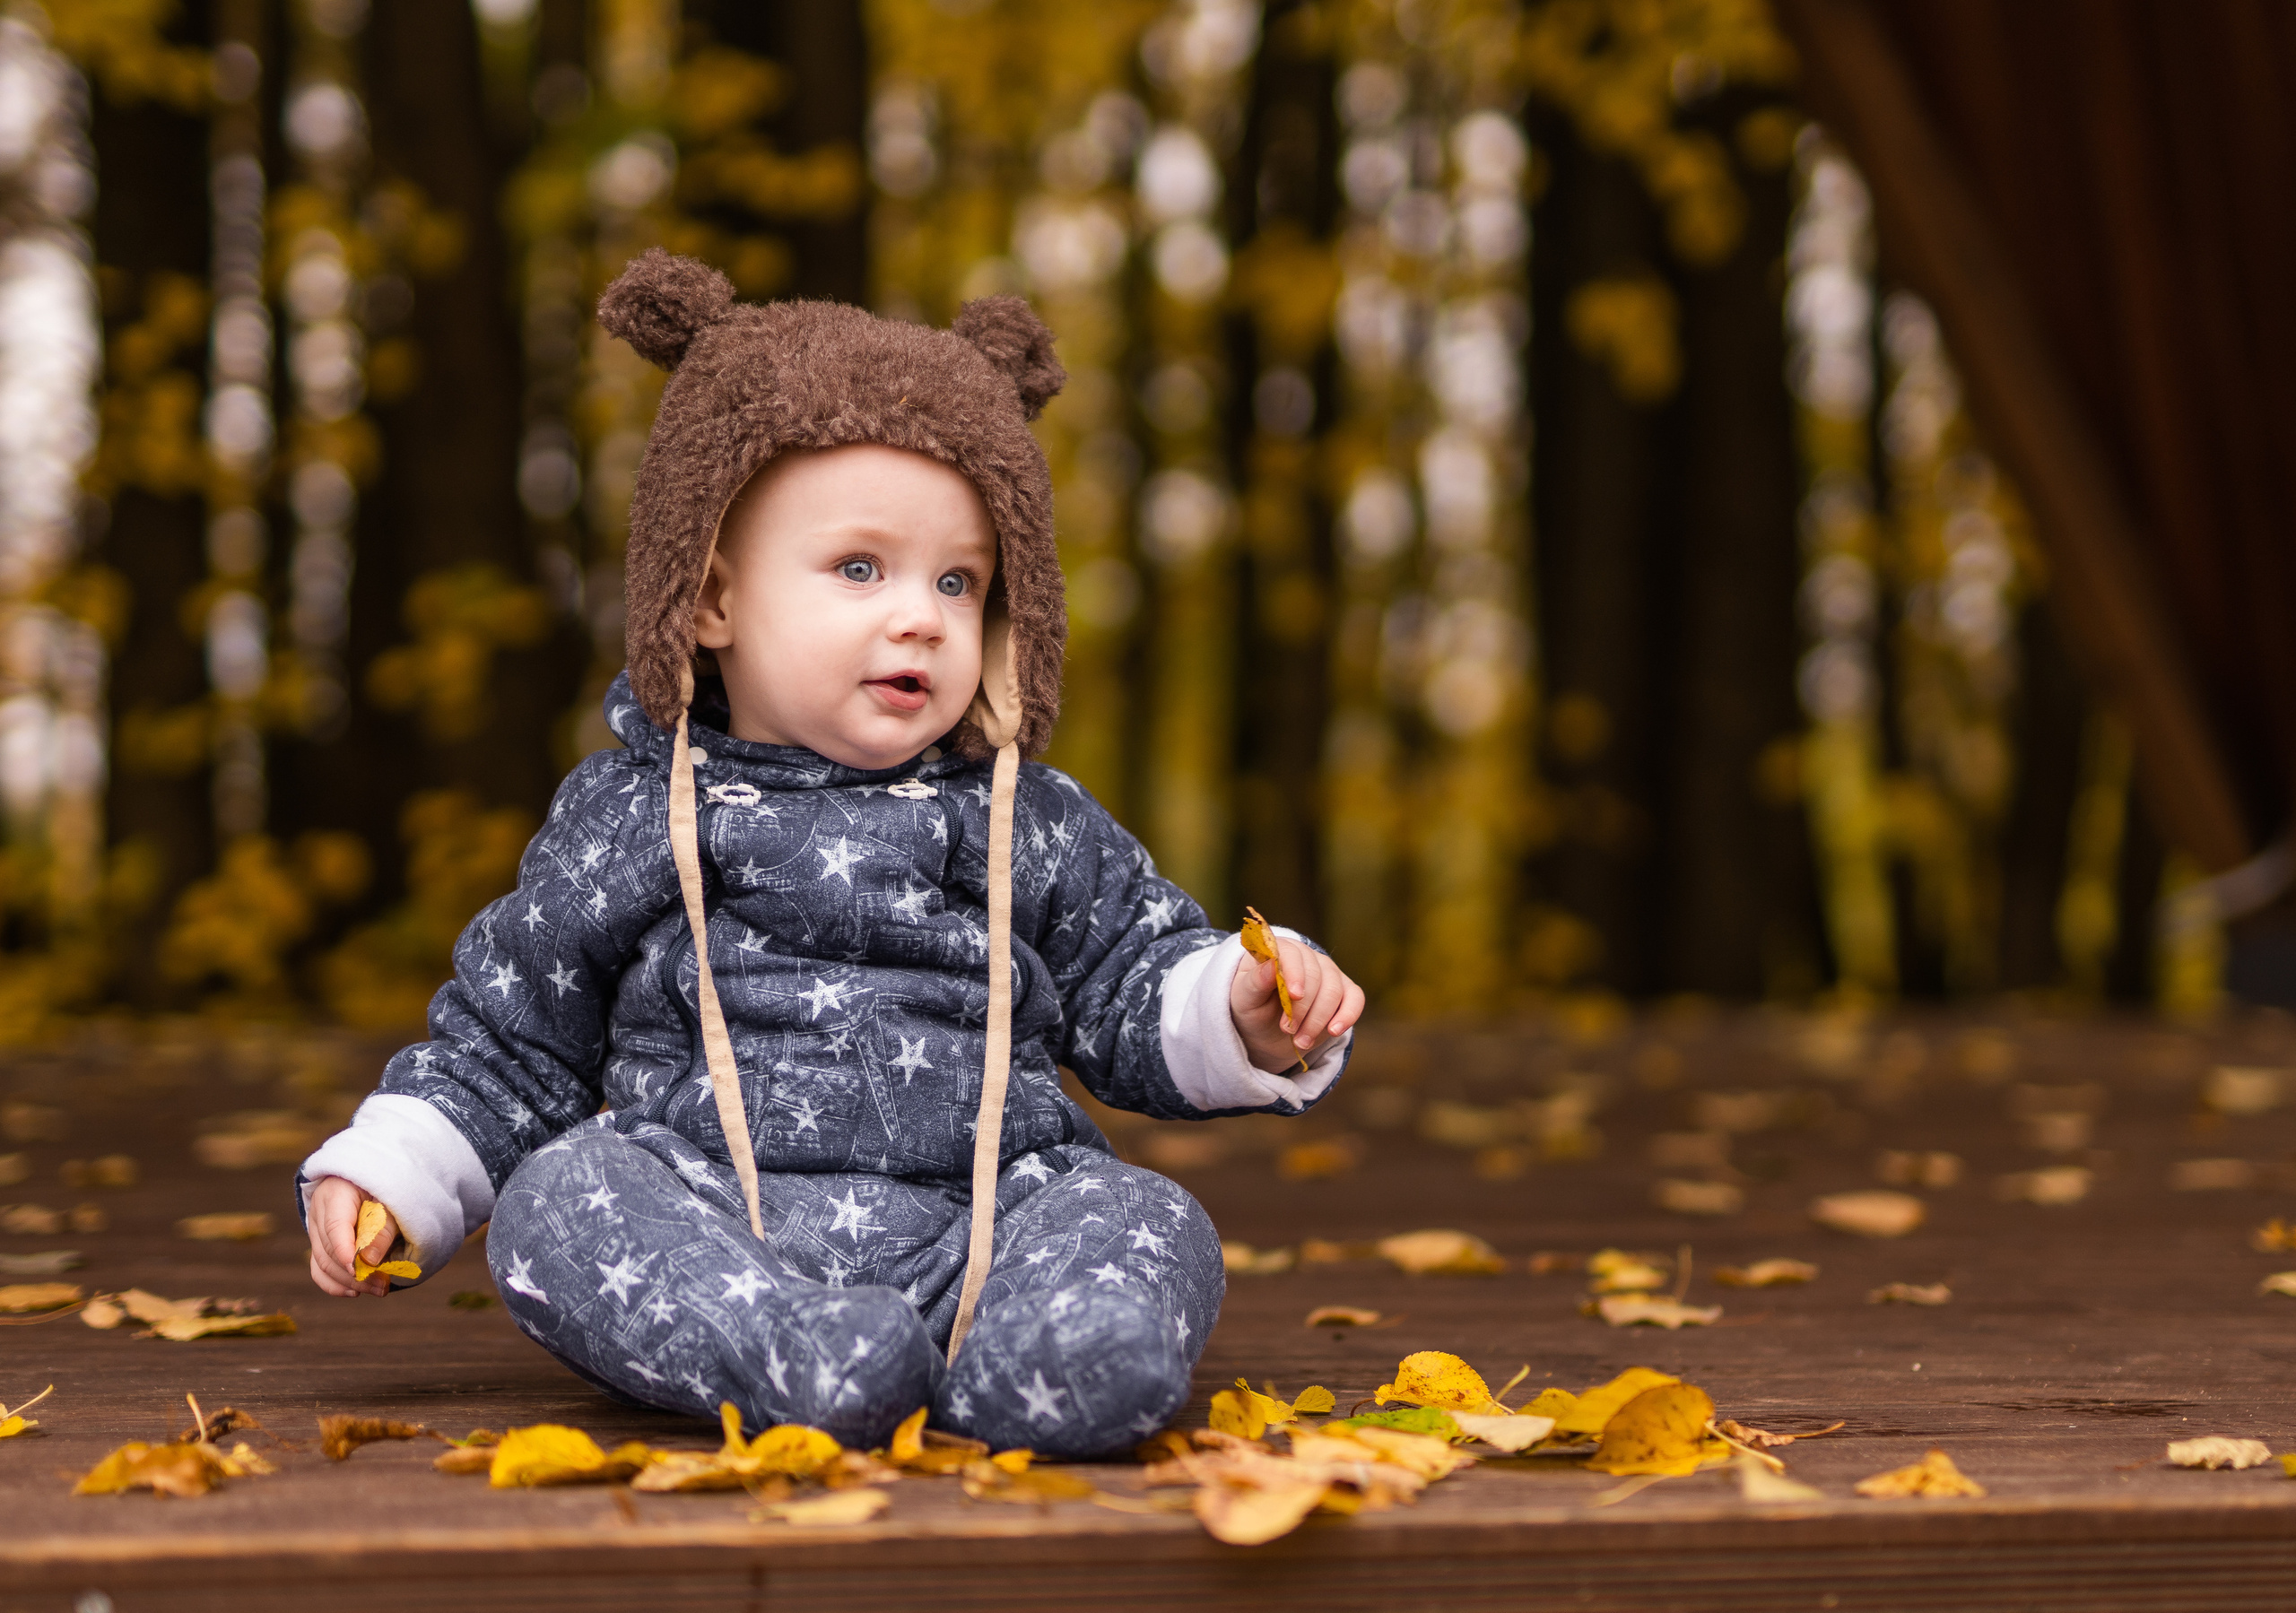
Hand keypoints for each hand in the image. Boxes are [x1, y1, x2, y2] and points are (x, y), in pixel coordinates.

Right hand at [307, 1175, 395, 1297]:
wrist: (367, 1179)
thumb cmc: (383, 1188)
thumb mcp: (389, 1200)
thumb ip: (382, 1229)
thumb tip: (370, 1262)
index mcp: (335, 1193)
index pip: (335, 1226)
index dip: (345, 1249)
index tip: (358, 1269)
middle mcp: (318, 1212)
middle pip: (329, 1250)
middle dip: (356, 1273)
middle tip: (383, 1285)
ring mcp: (315, 1229)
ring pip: (322, 1263)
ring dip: (349, 1282)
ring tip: (377, 1290)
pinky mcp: (318, 1244)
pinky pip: (318, 1269)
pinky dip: (334, 1285)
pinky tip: (354, 1292)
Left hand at [1229, 936, 1363, 1074]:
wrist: (1265, 1030)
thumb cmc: (1252, 1007)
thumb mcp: (1244, 998)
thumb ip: (1255, 981)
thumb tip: (1271, 964)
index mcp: (1279, 950)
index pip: (1292, 953)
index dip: (1295, 973)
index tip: (1293, 996)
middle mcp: (1307, 956)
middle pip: (1316, 975)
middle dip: (1303, 1008)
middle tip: (1287, 1031)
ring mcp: (1328, 972)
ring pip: (1334, 990)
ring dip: (1318, 1020)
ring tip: (1300, 1042)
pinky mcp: (1344, 991)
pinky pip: (1355, 999)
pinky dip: (1348, 1015)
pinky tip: (1334, 1031)